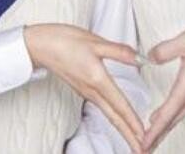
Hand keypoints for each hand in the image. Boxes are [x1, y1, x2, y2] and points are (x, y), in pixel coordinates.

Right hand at [24, 24, 145, 153]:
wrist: (40, 45)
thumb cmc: (64, 41)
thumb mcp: (95, 42)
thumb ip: (119, 51)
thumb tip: (140, 58)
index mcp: (97, 79)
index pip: (119, 105)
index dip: (133, 122)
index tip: (144, 137)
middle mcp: (92, 91)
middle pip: (114, 118)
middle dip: (129, 136)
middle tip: (144, 150)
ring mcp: (87, 92)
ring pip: (109, 115)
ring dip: (123, 129)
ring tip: (136, 140)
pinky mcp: (84, 90)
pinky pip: (103, 108)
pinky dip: (115, 118)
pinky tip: (121, 120)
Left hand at [143, 20, 184, 150]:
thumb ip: (165, 50)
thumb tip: (148, 58)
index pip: (168, 113)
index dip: (155, 130)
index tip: (144, 142)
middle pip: (174, 119)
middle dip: (158, 134)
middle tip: (145, 147)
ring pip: (181, 114)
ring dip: (167, 125)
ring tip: (154, 134)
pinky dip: (176, 114)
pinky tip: (171, 113)